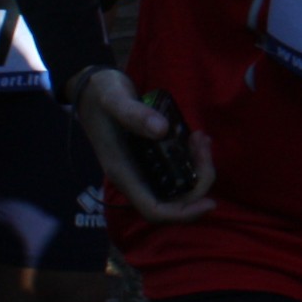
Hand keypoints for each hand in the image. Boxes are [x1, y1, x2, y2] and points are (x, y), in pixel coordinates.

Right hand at [73, 66, 218, 223]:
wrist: (91, 88)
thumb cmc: (100, 93)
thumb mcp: (114, 98)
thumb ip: (134, 114)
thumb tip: (162, 130)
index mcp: (123, 173)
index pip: (154, 210)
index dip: (183, 213)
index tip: (210, 201)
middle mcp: (133, 177)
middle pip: (172, 200)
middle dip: (198, 180)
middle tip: (203, 144)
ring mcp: (141, 169)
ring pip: (176, 185)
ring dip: (197, 168)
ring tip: (201, 138)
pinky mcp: (148, 158)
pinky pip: (174, 169)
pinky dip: (191, 159)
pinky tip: (195, 138)